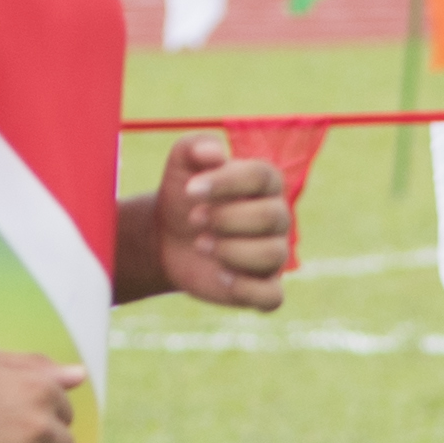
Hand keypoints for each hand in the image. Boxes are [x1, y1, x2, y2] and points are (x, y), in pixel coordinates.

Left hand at [149, 134, 289, 311]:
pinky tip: (219, 276)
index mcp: (265, 182)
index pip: (262, 176)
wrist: (166, 238)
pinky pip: (272, 296)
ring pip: (272, 255)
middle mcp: (277, 218)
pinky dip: (246, 289)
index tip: (190, 190)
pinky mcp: (263, 288)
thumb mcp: (181, 164)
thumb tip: (215, 152)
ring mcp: (273, 254)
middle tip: (194, 219)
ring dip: (231, 250)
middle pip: (271, 216)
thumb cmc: (183, 197)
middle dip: (227, 218)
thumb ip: (196, 146)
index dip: (226, 182)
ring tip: (200, 244)